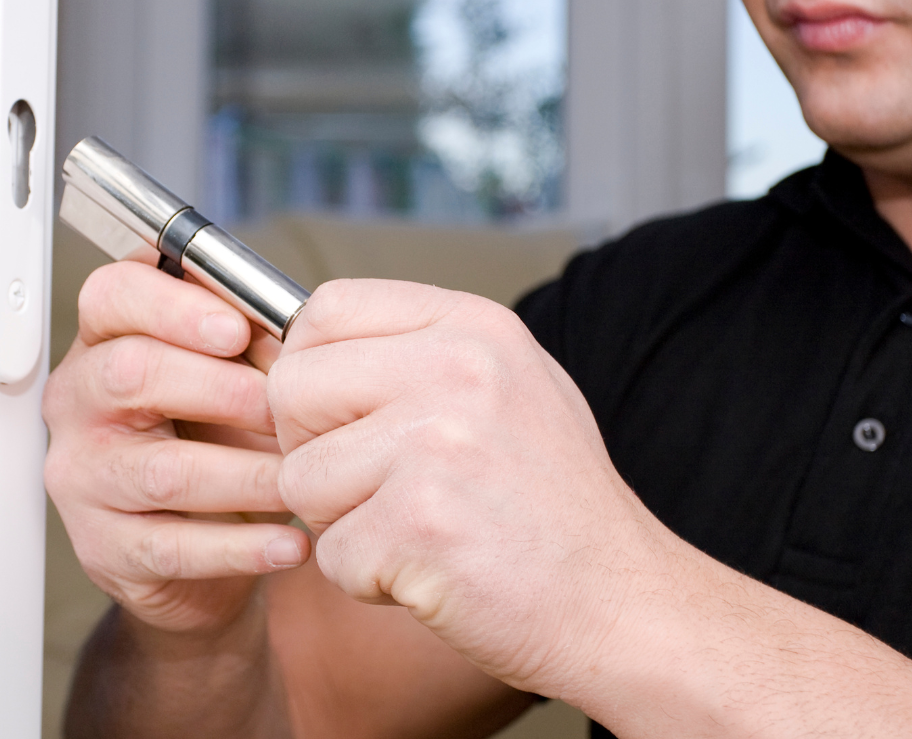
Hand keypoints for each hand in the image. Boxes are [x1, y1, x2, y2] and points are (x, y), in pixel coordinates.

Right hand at [42, 260, 311, 634]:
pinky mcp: (104, 549)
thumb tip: (295, 330)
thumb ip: (247, 343)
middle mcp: (79, 403)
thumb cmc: (216, 438)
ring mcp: (83, 478)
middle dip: (221, 388)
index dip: (172, 306)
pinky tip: (290, 544)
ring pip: (162, 470)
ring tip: (301, 478)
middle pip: (130, 373)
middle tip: (284, 409)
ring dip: (246, 475)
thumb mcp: (229, 375)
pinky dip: (241, 547)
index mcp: (106, 340)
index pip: (111, 296)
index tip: (237, 328)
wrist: (203, 549)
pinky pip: (174, 547)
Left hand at [268, 279, 668, 696]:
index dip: (310, 368)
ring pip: (299, 477)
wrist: (620, 601)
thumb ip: (412, 355)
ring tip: (418, 531)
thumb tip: (292, 345)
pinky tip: (432, 572)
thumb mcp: (506, 387)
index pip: (326, 309)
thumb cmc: (552, 502)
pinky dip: (366, 579)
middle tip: (377, 489)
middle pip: (292, 388)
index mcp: (474, 326)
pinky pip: (329, 552)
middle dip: (313, 450)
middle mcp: (457, 369)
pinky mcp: (418, 525)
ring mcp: (437, 444)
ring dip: (341, 523)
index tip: (339, 416)